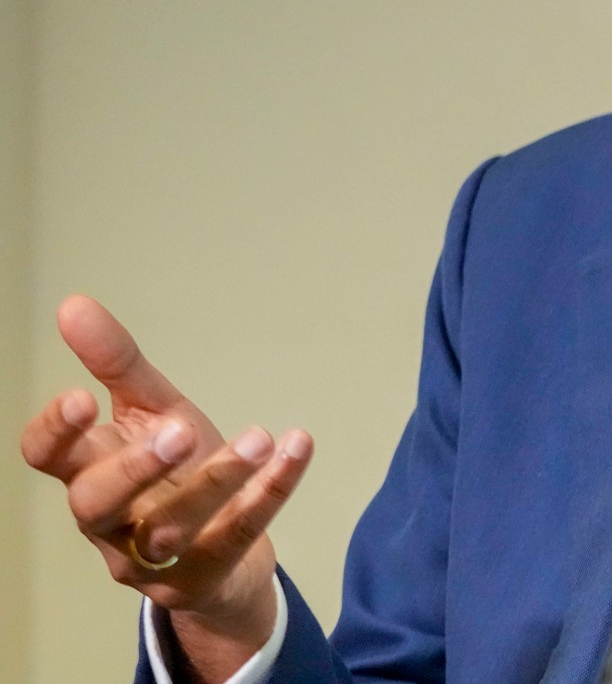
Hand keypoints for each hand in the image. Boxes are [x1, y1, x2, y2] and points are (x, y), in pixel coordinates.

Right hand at [18, 296, 312, 681]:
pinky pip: (237, 535)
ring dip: (217, 481)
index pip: (46, 459)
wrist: (224, 556)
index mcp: (88, 471)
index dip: (55, 432)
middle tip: (181, 430)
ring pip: (171, 530)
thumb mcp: (150, 412)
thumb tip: (73, 304)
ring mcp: (152, 559)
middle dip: (137, 467)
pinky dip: (270, 492)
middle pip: (98, 502)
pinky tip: (297, 448)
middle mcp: (109, 521)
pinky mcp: (202, 578)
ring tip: (260, 437)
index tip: (81, 396)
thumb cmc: (175, 474)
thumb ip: (117, 364)